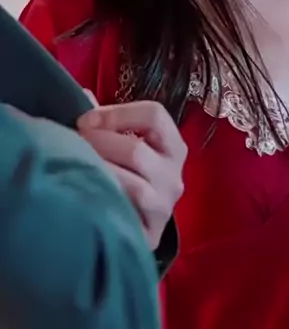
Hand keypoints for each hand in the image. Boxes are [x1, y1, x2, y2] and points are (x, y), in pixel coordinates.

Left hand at [78, 100, 186, 248]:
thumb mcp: (124, 145)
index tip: (85, 121)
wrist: (135, 229)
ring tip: (78, 167)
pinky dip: (102, 196)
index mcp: (172, 147)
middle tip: (73, 145)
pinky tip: (85, 191)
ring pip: (132, 183)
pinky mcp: (150, 232)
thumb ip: (106, 122)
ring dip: (98, 171)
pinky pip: (125, 210)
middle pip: (136, 149)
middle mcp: (174, 175)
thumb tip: (82, 96)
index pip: (154, 114)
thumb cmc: (128, 179)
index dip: (115, 113)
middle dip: (97, 143)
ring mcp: (164, 206)